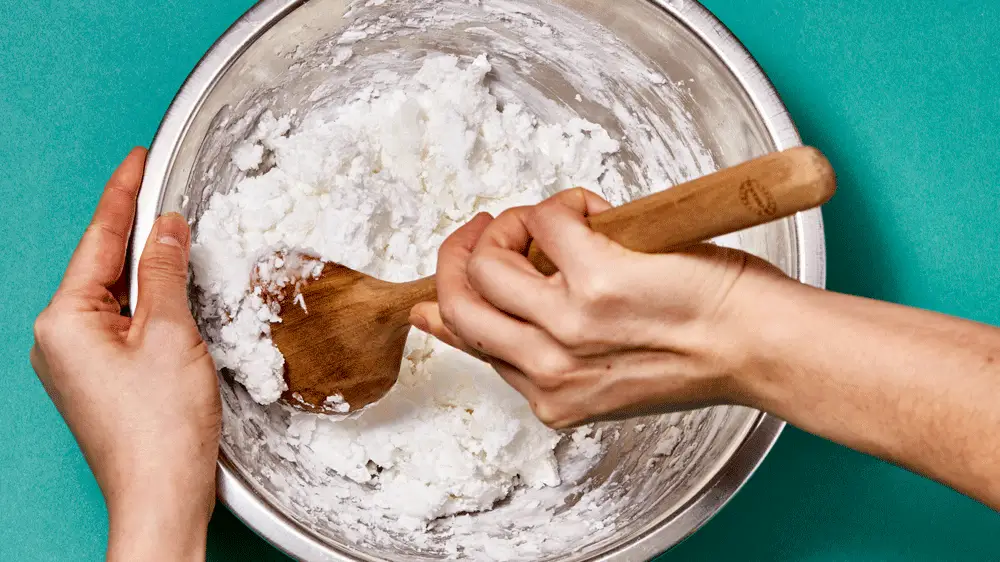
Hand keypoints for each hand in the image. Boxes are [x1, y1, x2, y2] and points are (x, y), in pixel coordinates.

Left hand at [30, 148, 219, 560]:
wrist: (162, 496)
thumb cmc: (162, 427)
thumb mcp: (171, 333)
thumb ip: (165, 271)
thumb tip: (167, 227)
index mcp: (65, 320)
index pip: (99, 239)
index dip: (124, 195)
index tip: (139, 160)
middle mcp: (60, 338)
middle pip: (103, 265)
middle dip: (136, 229)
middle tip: (165, 189)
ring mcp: (77, 362)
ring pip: (115, 294)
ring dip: (146, 266)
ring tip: (173, 232)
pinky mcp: (100, 379)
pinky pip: (122, 322)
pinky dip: (148, 300)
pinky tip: (170, 288)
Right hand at [409, 188, 787, 427]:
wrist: (762, 346)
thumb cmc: (700, 354)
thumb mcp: (603, 373)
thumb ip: (539, 348)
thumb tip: (459, 313)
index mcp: (549, 395)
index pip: (466, 339)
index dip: (447, 296)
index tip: (455, 266)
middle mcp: (549, 367)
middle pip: (456, 300)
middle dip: (457, 252)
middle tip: (486, 228)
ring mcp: (568, 324)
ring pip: (486, 261)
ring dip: (509, 225)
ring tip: (554, 220)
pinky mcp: (597, 278)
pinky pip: (544, 220)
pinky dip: (564, 205)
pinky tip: (597, 212)